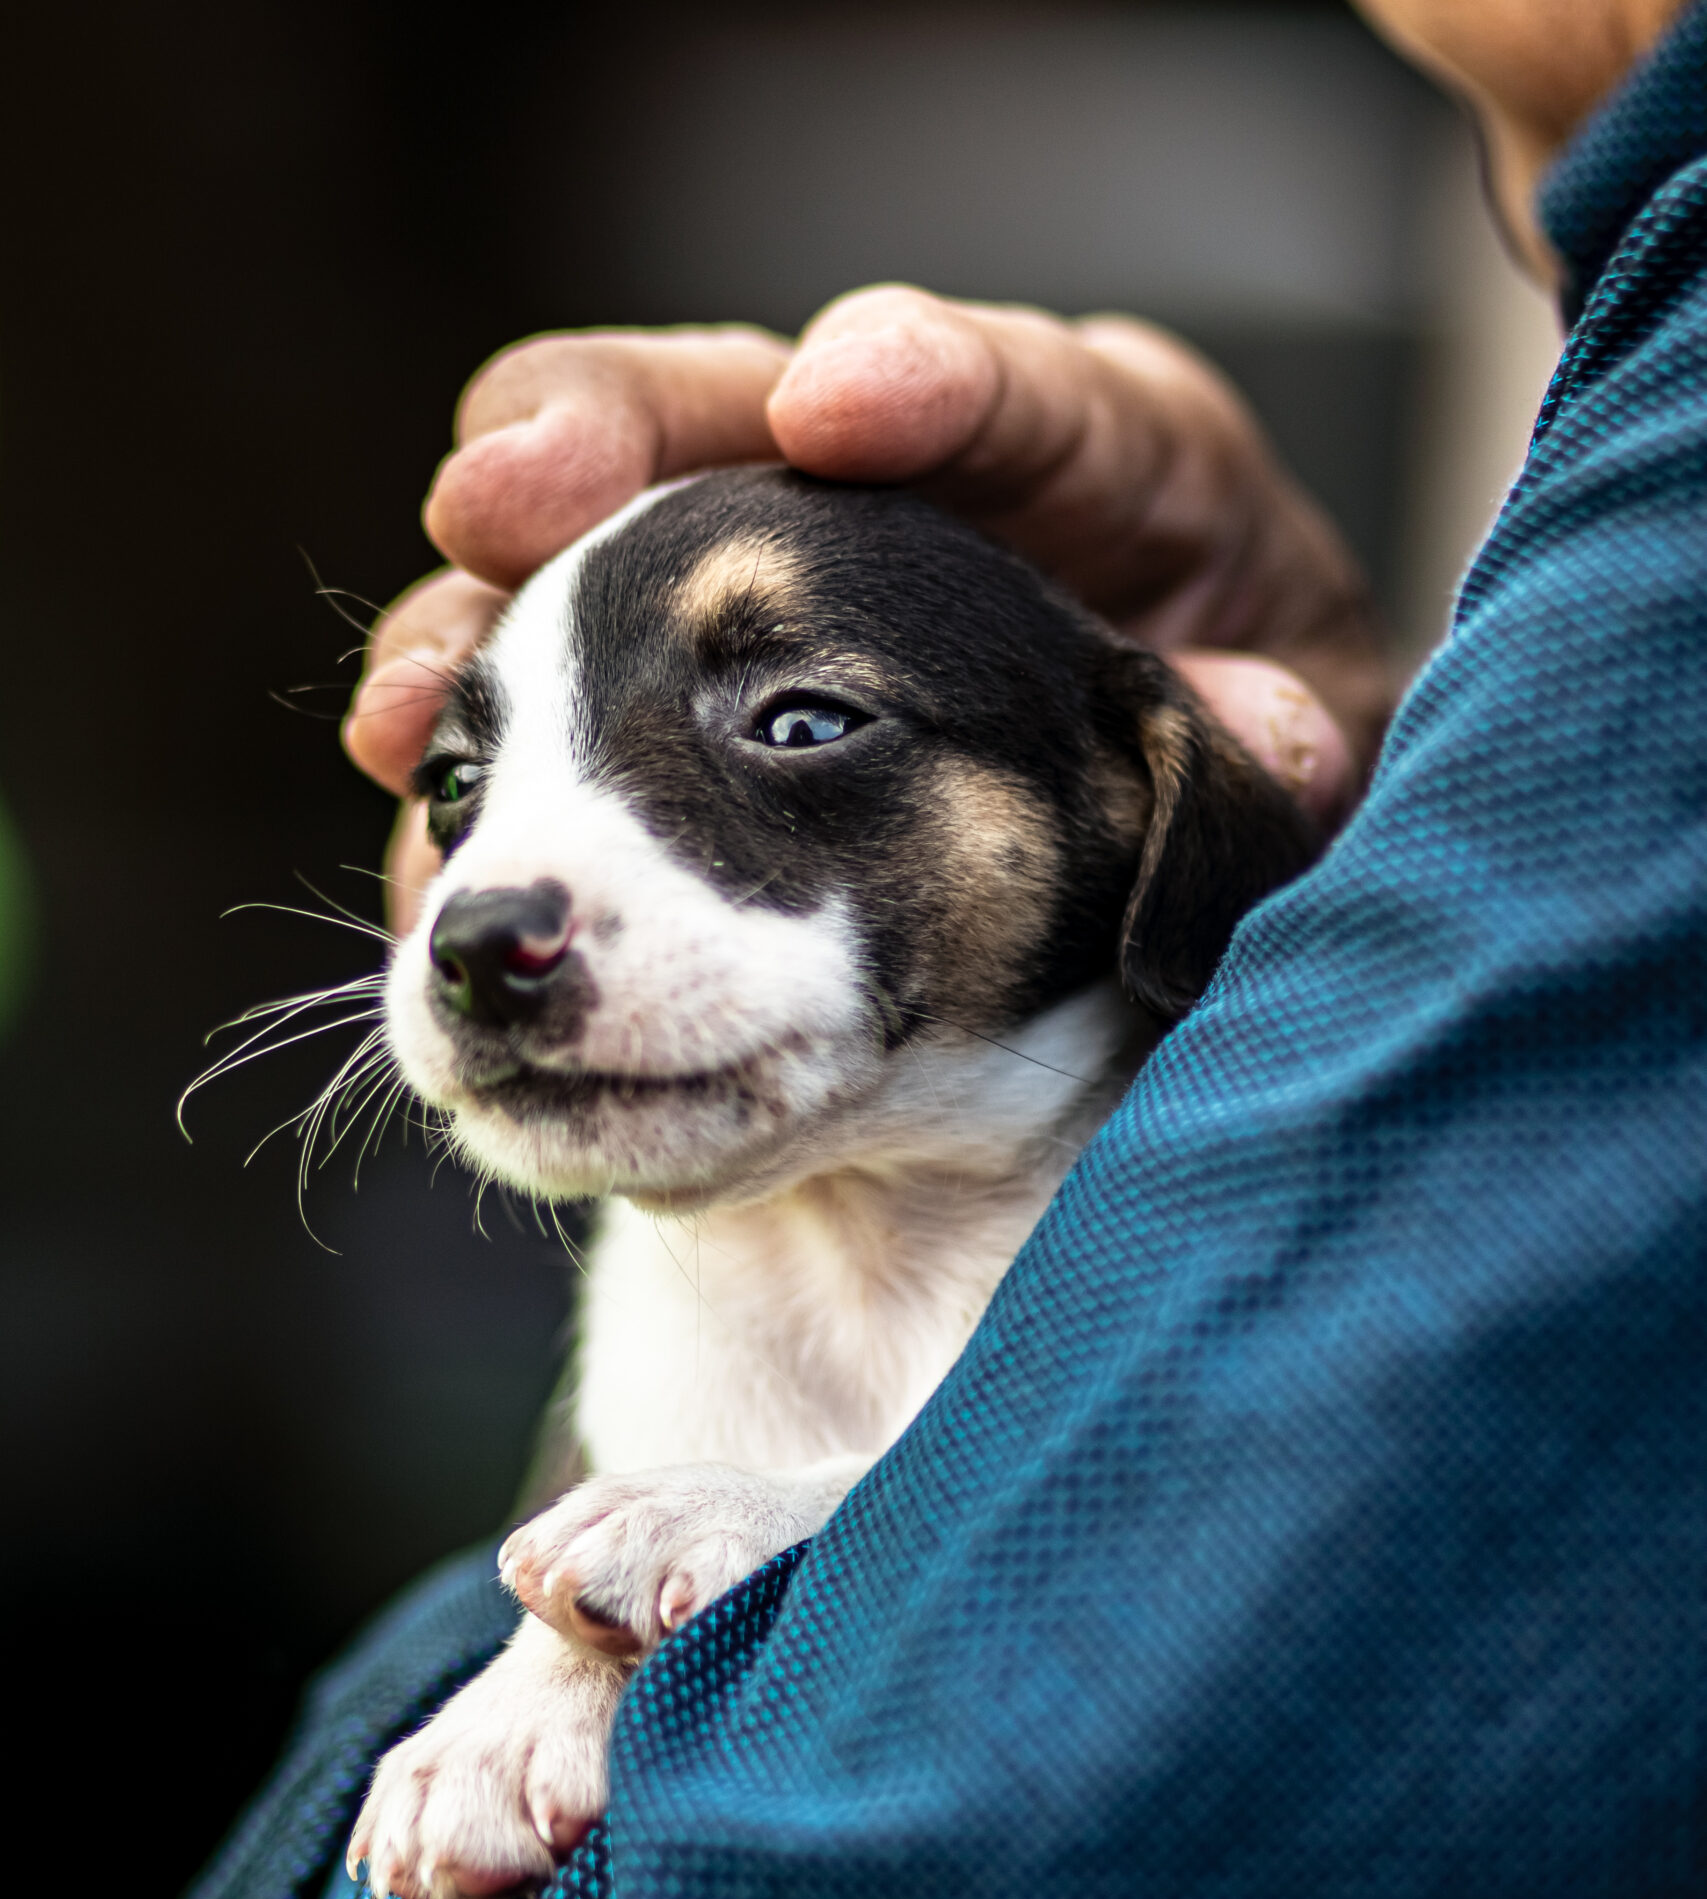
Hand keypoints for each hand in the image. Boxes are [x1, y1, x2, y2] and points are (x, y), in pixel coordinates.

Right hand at [345, 294, 1390, 931]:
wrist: (1186, 792)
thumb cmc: (1260, 729)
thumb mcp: (1301, 734)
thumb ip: (1278, 736)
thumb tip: (1273, 737)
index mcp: (1093, 451)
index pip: (1010, 389)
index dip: (924, 378)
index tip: (847, 394)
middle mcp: (895, 482)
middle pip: (728, 410)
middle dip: (607, 434)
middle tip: (499, 494)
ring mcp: (764, 584)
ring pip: (597, 554)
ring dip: (488, 625)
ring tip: (415, 707)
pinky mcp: (680, 694)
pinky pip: (558, 709)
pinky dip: (492, 773)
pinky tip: (430, 836)